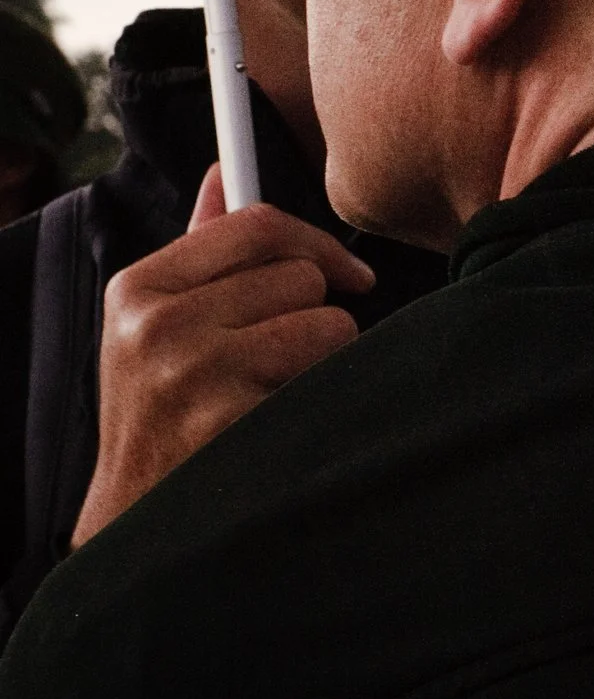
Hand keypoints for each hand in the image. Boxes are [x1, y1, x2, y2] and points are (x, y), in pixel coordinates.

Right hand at [74, 166, 373, 546]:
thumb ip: (200, 251)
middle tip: (286, 359)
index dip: (317, 245)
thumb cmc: (165, 415)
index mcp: (139, 289)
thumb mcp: (157, 328)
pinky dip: (325, 399)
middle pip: (303, 275)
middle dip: (315, 314)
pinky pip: (330, 377)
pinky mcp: (232, 419)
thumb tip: (224, 173)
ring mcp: (193, 373)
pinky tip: (284, 427)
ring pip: (329, 324)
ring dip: (326, 361)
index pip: (257, 223)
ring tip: (280, 395)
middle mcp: (158, 325)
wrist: (144, 525)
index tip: (348, 274)